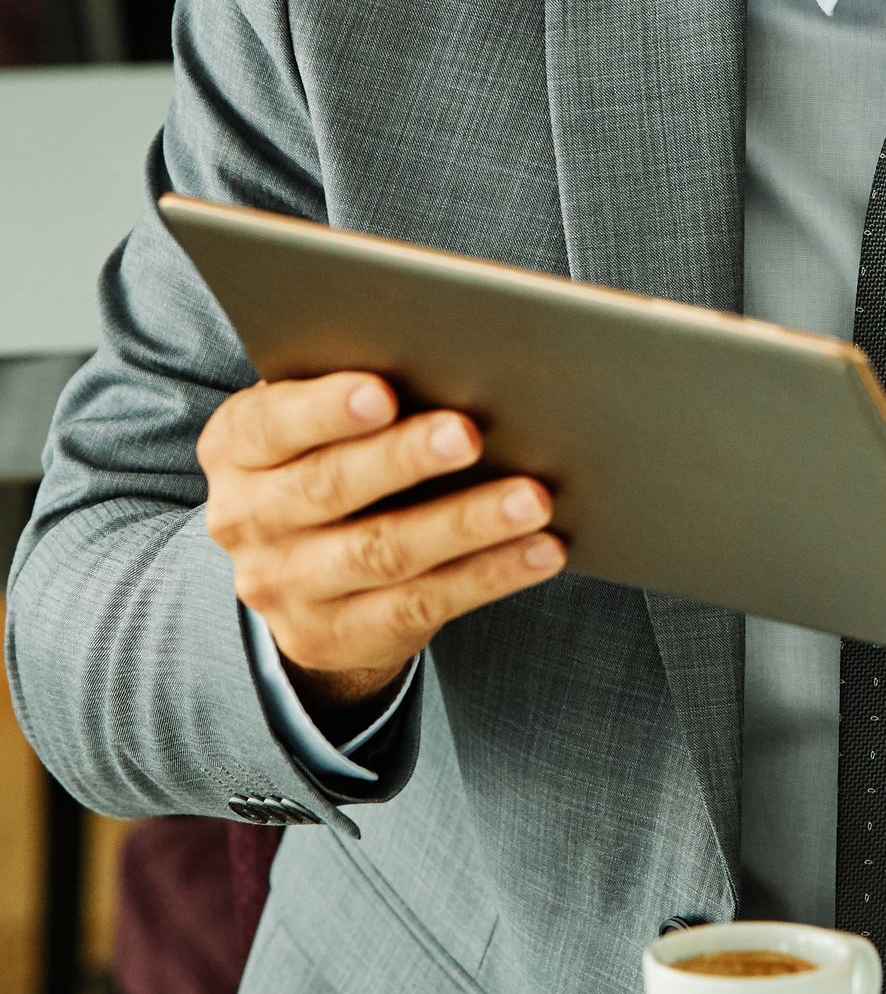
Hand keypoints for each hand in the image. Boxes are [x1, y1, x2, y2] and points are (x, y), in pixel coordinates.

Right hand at [200, 372, 566, 723]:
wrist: (296, 574)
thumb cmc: (330, 454)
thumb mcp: (317, 421)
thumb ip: (358, 391)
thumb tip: (454, 356)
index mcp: (235, 448)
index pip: (271, 425)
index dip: (324, 410)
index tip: (381, 392)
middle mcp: (245, 519)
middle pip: (328, 487)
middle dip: (403, 459)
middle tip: (468, 434)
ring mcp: (283, 587)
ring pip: (383, 552)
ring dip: (466, 524)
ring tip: (532, 499)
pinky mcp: (330, 637)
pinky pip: (420, 605)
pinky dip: (489, 575)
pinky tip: (541, 550)